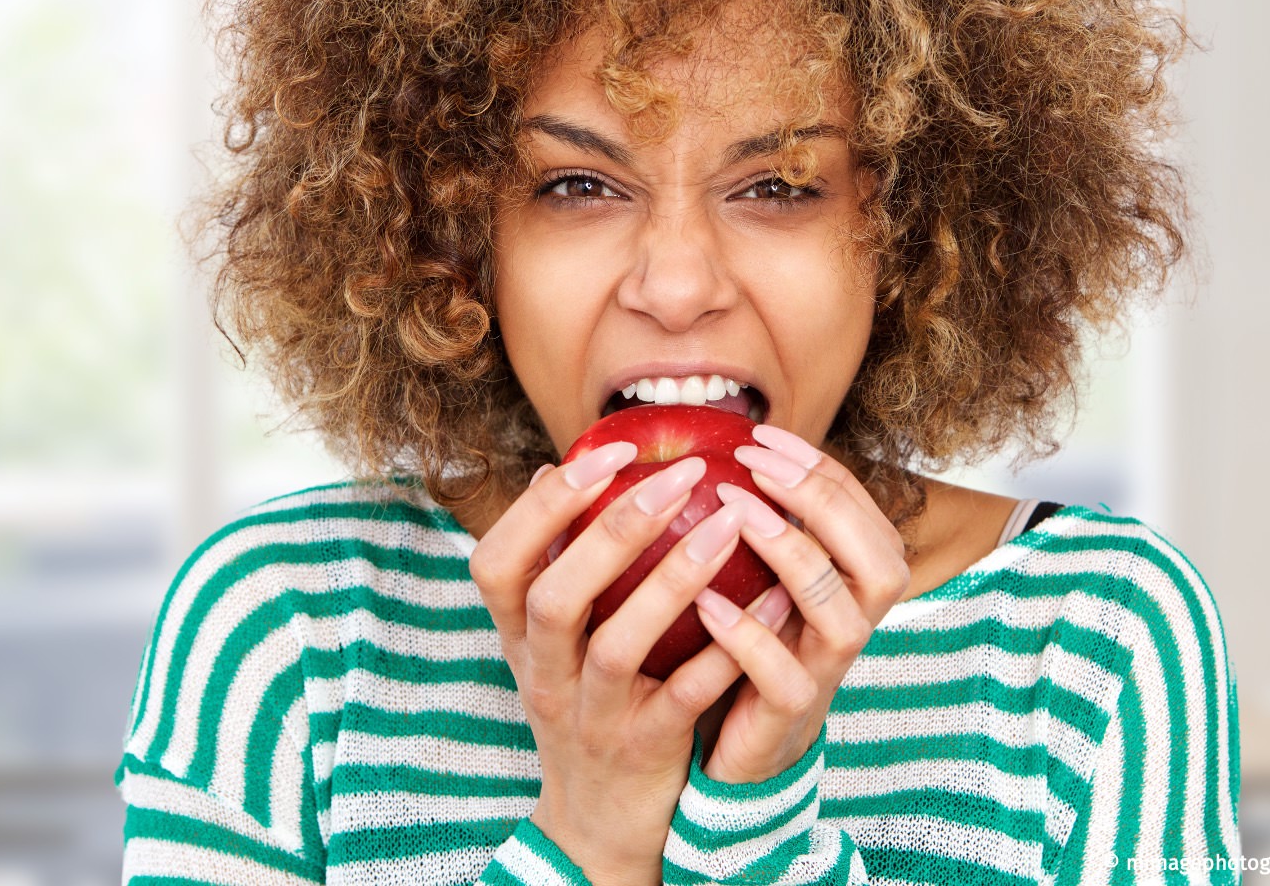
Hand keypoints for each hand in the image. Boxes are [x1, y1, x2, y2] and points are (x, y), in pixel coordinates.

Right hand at [468, 444, 772, 883]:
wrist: (599, 819)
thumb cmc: (581, 701)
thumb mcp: (550, 641)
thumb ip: (552, 564)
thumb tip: (553, 469)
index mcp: (517, 636)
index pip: (496, 562)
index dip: (544, 505)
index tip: (608, 451)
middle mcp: (544, 674)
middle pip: (554, 598)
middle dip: (614, 529)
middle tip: (681, 473)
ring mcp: (592, 716)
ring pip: (617, 646)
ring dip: (672, 580)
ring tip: (728, 522)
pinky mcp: (646, 748)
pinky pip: (686, 694)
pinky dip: (727, 646)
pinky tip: (772, 599)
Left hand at [687, 424, 912, 784]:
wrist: (740, 746)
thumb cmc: (750, 645)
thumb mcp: (765, 578)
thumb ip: (765, 525)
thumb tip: (721, 444)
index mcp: (854, 586)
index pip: (863, 514)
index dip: (819, 470)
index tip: (760, 436)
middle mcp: (853, 625)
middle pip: (880, 562)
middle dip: (822, 504)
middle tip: (755, 466)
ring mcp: (826, 673)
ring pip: (842, 617)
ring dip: (793, 557)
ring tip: (737, 515)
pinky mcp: (787, 715)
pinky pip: (783, 677)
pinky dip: (747, 636)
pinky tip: (704, 602)